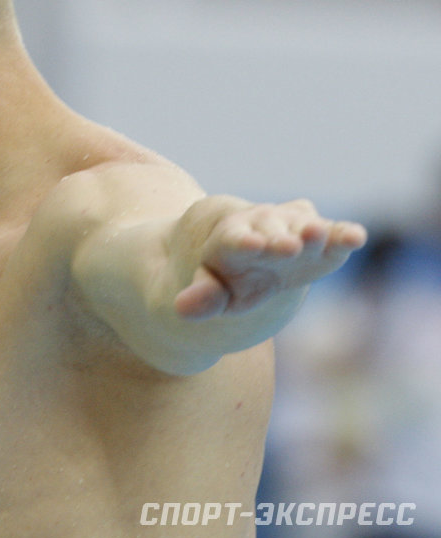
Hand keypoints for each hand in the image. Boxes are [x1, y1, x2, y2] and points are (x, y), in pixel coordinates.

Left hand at [174, 199, 366, 319]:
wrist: (257, 253)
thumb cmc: (232, 278)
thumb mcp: (215, 291)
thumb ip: (204, 298)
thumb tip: (181, 310)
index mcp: (229, 241)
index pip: (234, 241)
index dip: (243, 243)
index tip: (252, 246)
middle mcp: (261, 227)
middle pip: (271, 233)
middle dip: (280, 240)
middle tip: (290, 246)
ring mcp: (292, 227)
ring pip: (302, 227)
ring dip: (313, 232)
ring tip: (319, 234)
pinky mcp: (322, 234)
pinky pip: (334, 232)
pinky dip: (344, 234)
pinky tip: (356, 237)